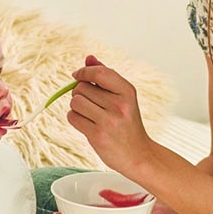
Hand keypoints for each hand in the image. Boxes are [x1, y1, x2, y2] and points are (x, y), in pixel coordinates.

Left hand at [68, 55, 152, 171]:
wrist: (139, 155)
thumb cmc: (128, 124)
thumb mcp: (123, 97)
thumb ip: (106, 76)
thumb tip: (88, 58)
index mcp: (128, 92)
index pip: (99, 72)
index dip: (84, 72)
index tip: (77, 75)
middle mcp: (119, 105)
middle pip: (82, 87)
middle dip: (80, 93)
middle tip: (90, 103)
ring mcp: (108, 121)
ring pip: (75, 102)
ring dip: (76, 107)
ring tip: (89, 115)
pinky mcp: (97, 135)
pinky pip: (73, 117)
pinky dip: (75, 119)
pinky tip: (87, 124)